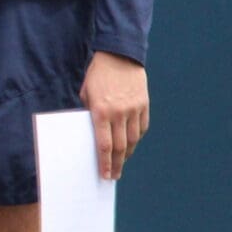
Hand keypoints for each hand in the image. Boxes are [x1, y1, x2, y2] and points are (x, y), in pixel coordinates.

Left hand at [80, 51, 148, 179]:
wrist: (120, 56)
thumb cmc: (97, 76)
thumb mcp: (86, 94)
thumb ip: (90, 115)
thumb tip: (93, 135)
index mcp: (101, 112)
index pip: (104, 145)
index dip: (105, 163)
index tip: (105, 175)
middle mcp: (119, 113)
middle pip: (121, 147)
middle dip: (117, 164)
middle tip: (114, 175)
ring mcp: (134, 109)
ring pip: (133, 139)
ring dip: (128, 154)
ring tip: (122, 162)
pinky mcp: (144, 105)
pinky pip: (142, 128)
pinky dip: (136, 138)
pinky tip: (131, 144)